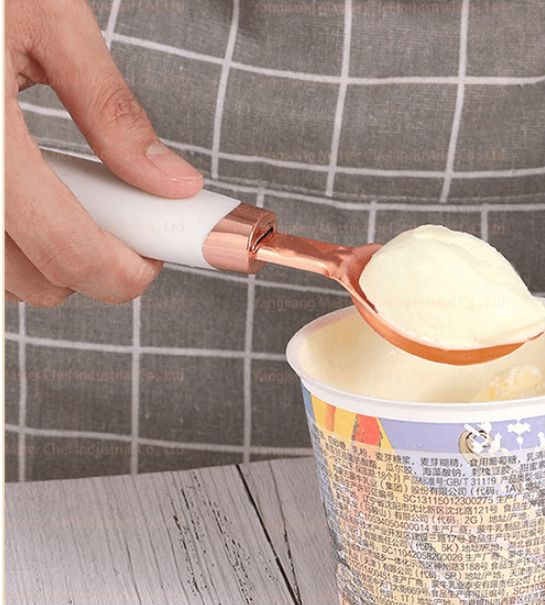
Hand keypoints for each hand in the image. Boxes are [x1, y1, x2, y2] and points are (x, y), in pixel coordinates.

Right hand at [5, 0, 203, 305]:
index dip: (124, 272)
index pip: (67, 250)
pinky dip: (10, 239)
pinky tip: (23, 191)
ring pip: (2, 277)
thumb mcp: (49, 22)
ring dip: (45, 255)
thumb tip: (171, 183)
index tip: (152, 255)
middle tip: (115, 216)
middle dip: (89, 264)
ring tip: (63, 191)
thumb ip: (112, 113)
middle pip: (35, 282)